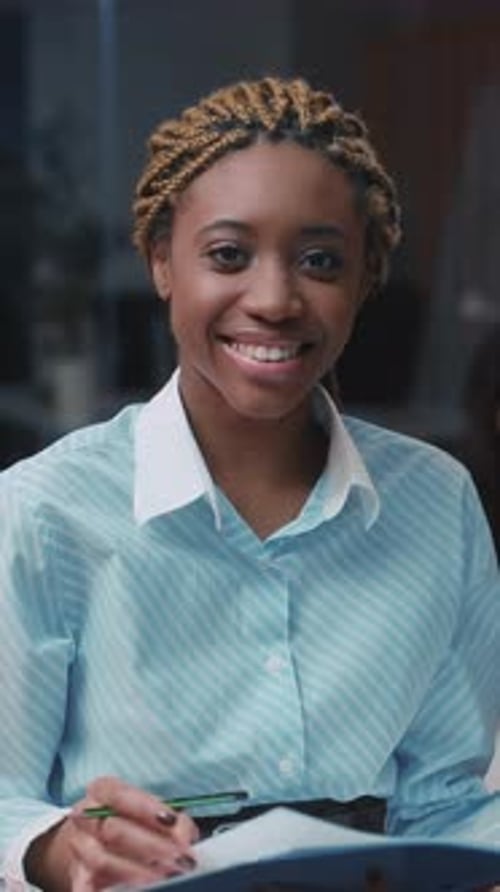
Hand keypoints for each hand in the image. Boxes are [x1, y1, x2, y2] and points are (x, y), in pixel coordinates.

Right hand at [25, 775, 198, 891]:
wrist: (97, 839)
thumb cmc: (133, 820)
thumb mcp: (152, 811)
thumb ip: (170, 820)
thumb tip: (184, 834)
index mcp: (103, 791)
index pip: (121, 795)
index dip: (147, 808)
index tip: (173, 821)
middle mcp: (85, 815)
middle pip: (114, 830)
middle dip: (151, 846)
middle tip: (180, 857)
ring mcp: (78, 846)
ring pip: (102, 860)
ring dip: (137, 871)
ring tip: (165, 875)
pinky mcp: (77, 875)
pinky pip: (85, 886)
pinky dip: (105, 890)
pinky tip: (132, 890)